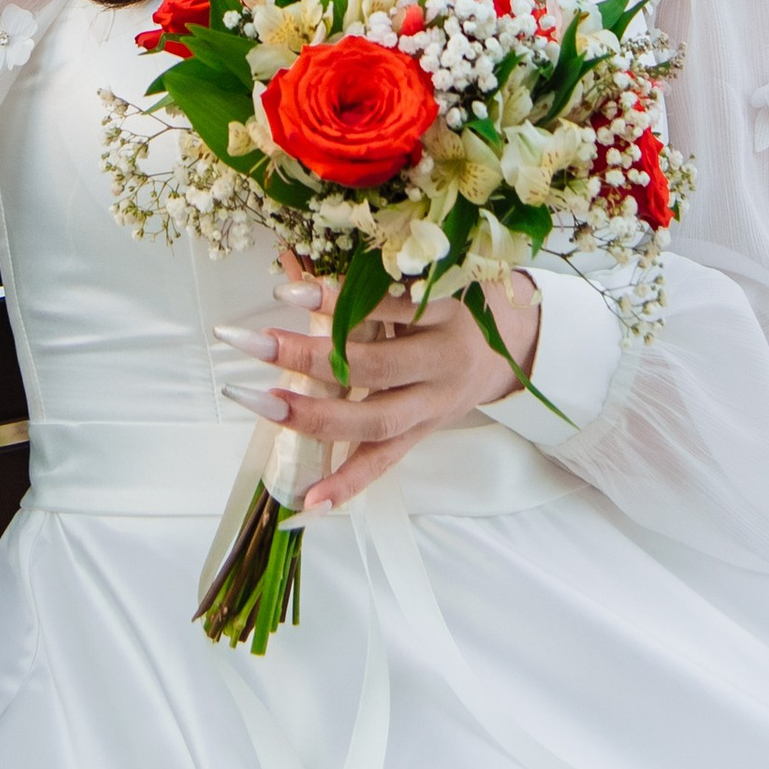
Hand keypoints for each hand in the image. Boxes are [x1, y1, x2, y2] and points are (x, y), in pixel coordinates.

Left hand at [220, 253, 542, 511]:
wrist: (514, 345)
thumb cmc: (457, 302)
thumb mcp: (428, 279)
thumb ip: (370, 279)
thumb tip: (293, 267)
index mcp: (444, 312)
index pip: (387, 307)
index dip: (337, 301)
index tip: (283, 292)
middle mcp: (441, 362)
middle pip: (374, 367)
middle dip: (309, 358)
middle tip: (254, 344)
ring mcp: (433, 406)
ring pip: (375, 421)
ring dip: (314, 417)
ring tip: (260, 402)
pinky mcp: (424, 435)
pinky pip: (385, 463)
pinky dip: (348, 483)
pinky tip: (310, 501)